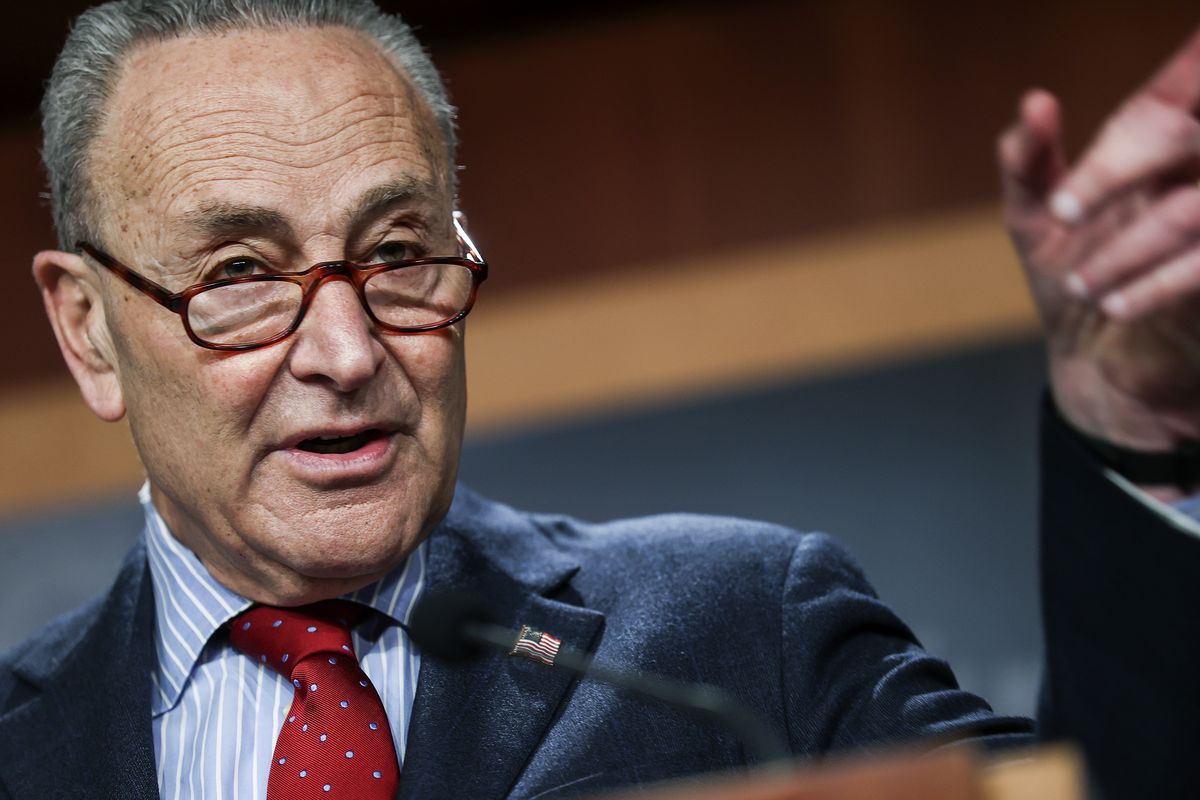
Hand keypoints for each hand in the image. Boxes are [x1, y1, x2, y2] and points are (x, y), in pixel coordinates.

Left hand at [999, 28, 1199, 460]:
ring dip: (1125, 249)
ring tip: (1082, 283)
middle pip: (1188, 135)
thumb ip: (1027, 161)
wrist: (1099, 369)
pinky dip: (1153, 286)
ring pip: (1194, 209)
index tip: (1104, 132)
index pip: (1184, 81)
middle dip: (1118, 168)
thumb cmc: (1074, 283)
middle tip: (1063, 210)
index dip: (1182, 68)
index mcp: (1166, 143)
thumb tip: (1034, 101)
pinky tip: (1114, 306)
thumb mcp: (1035, 220)